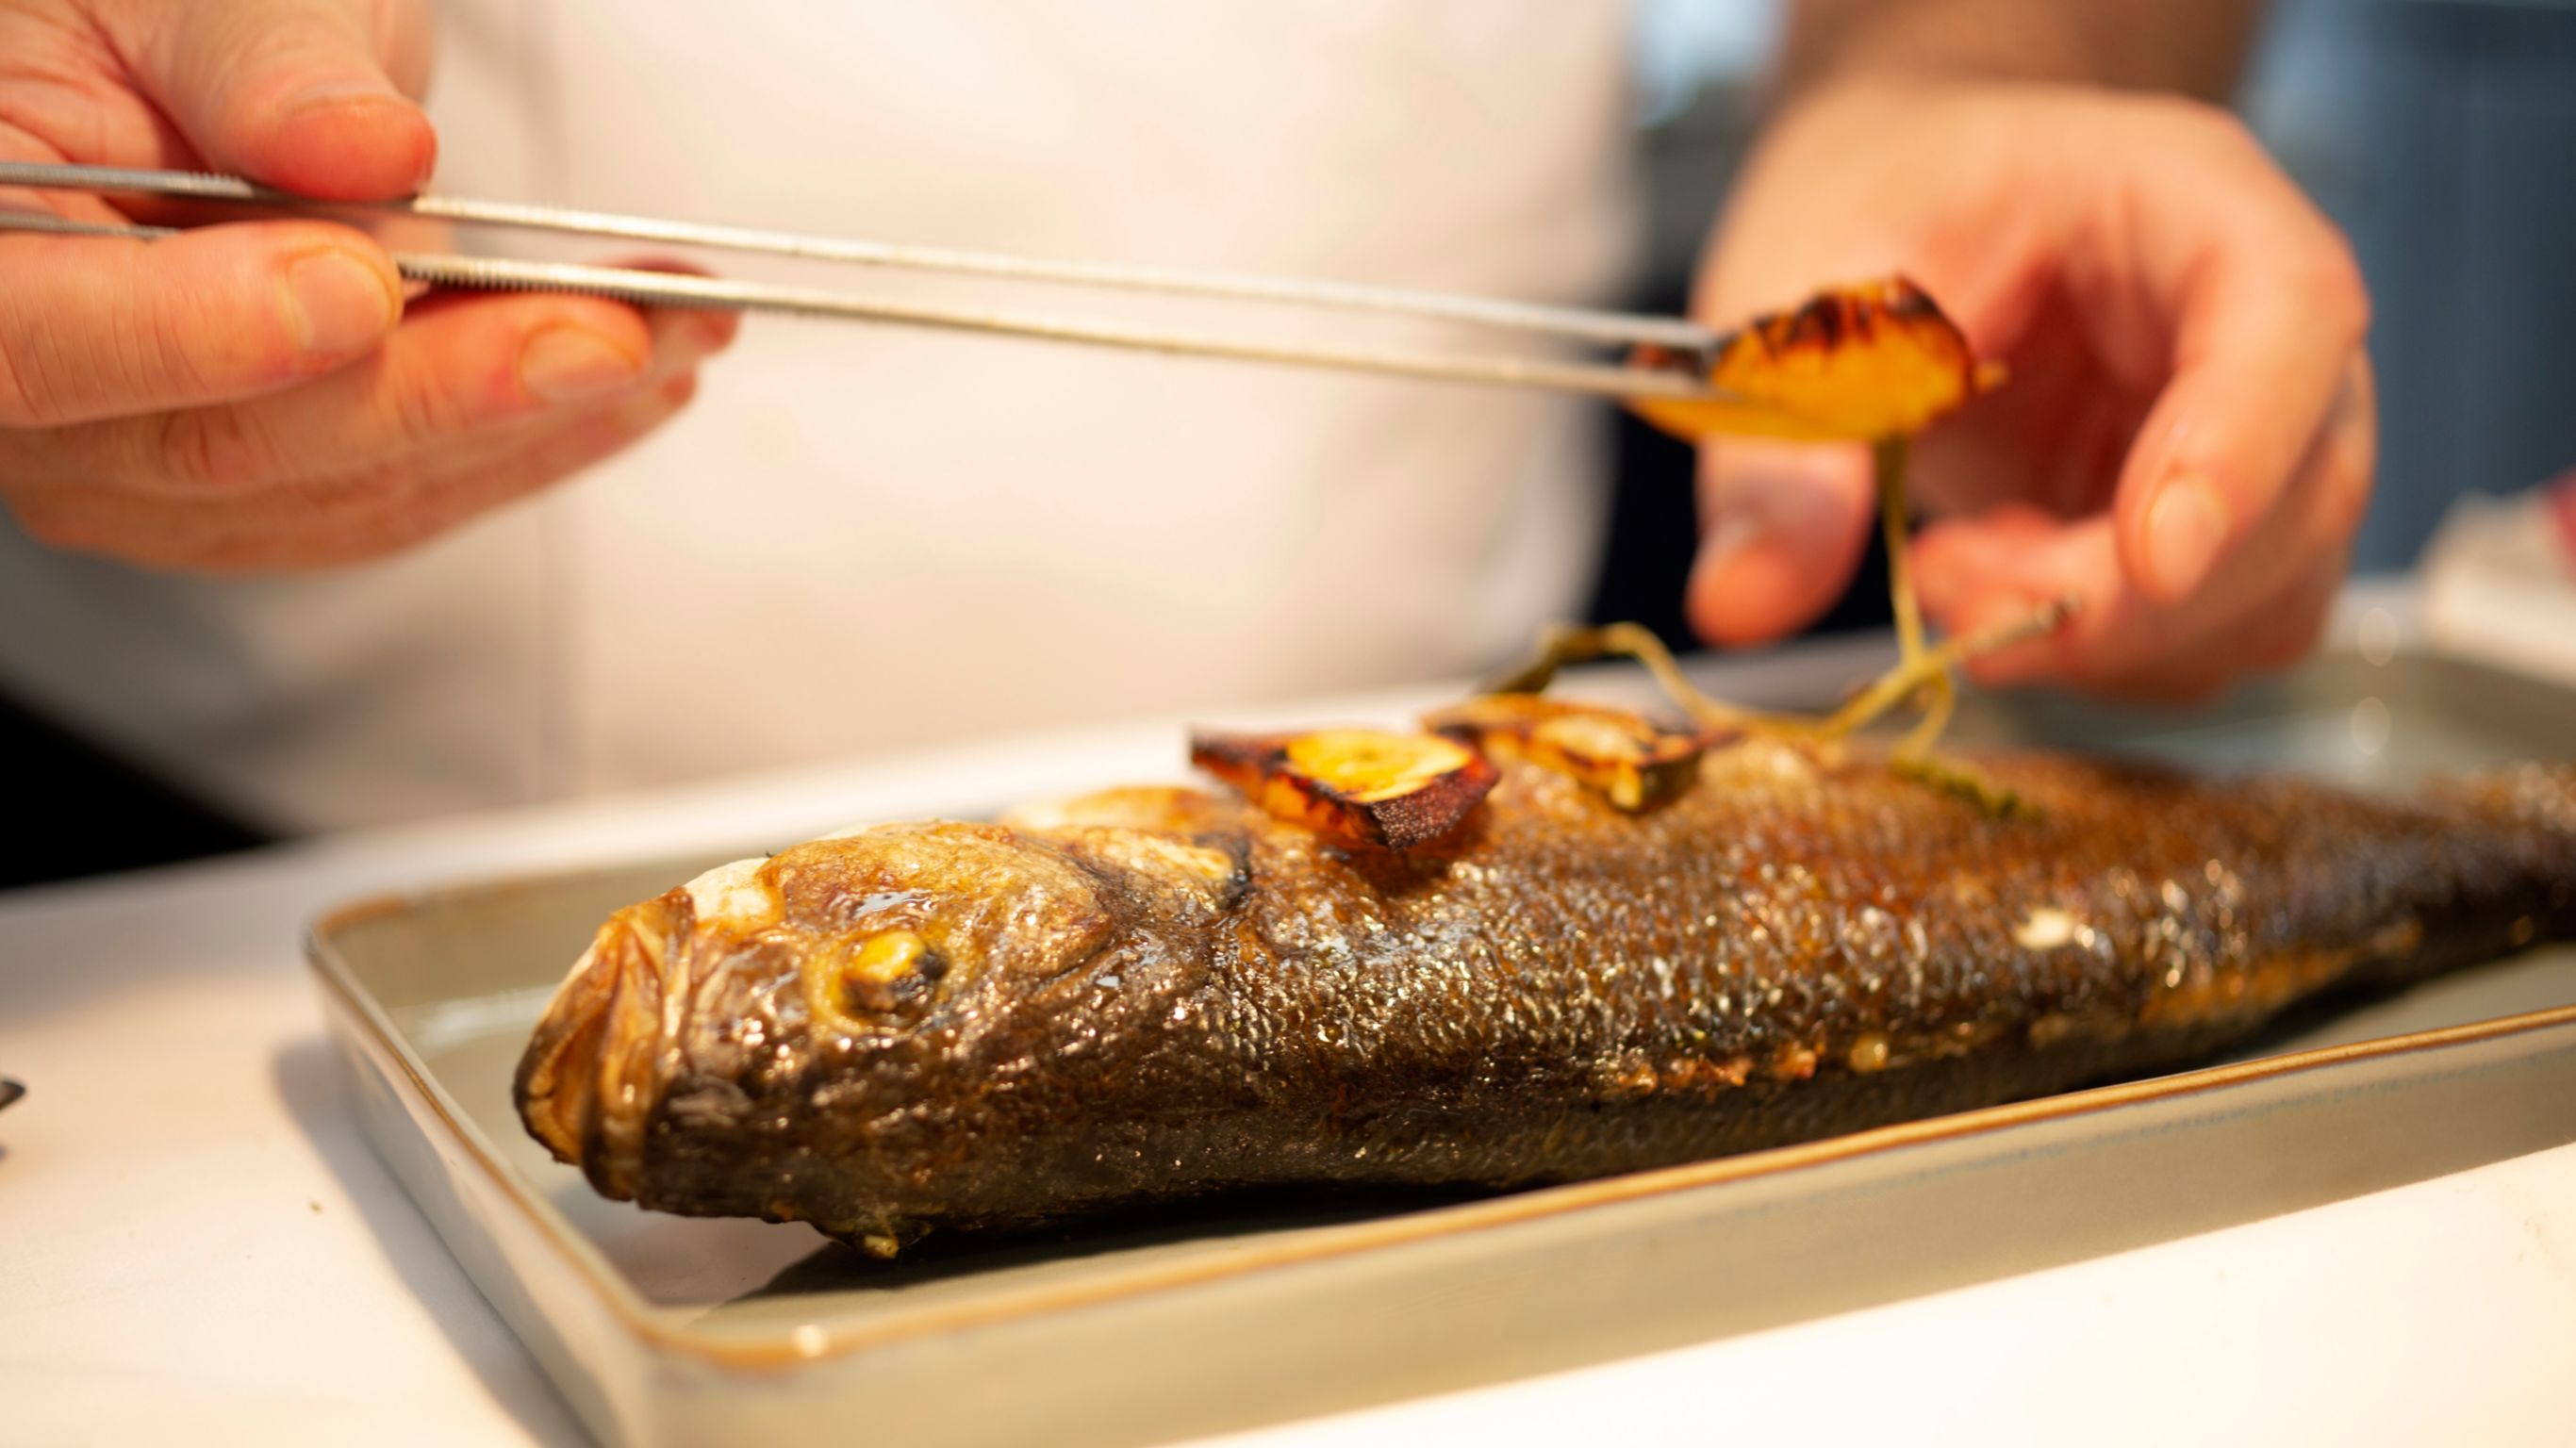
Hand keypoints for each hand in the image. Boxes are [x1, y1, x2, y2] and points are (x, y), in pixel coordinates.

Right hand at [0, 0, 734, 570]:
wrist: (185, 65)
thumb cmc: (154, 19)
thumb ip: (259, 65)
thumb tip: (362, 151)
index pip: (35, 333)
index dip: (194, 333)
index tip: (354, 289)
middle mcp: (37, 394)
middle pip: (230, 436)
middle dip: (444, 385)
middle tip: (605, 330)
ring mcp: (137, 466)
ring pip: (341, 483)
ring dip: (529, 418)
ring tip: (677, 333)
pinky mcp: (251, 495)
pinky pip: (393, 497)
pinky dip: (528, 444)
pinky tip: (635, 389)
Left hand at [1687, 81, 2373, 701]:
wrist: (1907, 209)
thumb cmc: (1880, 207)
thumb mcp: (1797, 297)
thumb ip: (1779, 455)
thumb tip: (1742, 600)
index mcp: (2189, 203)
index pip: (2289, 315)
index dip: (2238, 451)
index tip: (2148, 560)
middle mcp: (2266, 325)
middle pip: (2296, 494)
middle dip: (2117, 593)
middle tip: (1944, 587)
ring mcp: (2263, 438)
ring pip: (2265, 596)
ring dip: (2100, 639)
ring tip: (1949, 568)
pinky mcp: (2221, 532)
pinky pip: (2209, 641)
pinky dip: (2098, 658)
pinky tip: (1994, 581)